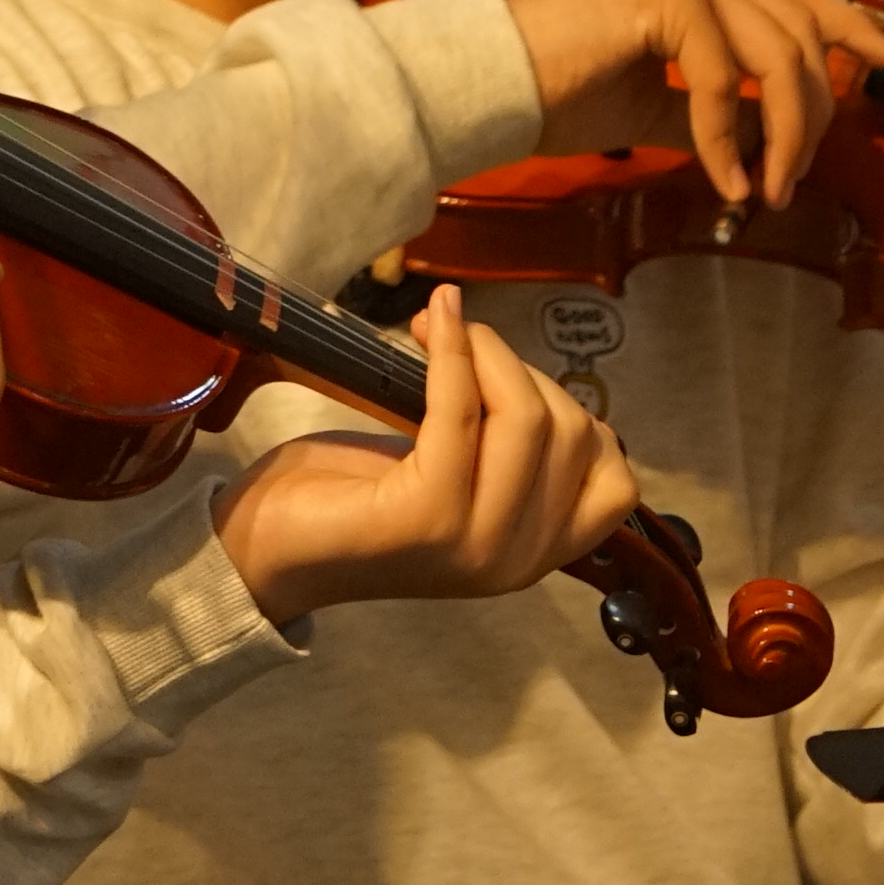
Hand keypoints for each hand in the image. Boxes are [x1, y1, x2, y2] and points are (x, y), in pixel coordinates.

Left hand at [211, 286, 644, 618]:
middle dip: (517, 367)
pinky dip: (452, 354)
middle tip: (459, 342)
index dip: (576, 414)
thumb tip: (517, 360)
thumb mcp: (460, 476)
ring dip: (485, 353)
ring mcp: (476, 544)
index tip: (512, 382)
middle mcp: (519, 561)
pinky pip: (459, 411)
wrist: (267, 548)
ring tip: (438, 333)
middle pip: (571, 431)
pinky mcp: (426, 517)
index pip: (615, 482)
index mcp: (537, 554)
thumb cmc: (357, 500)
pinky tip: (432, 323)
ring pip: (526, 417)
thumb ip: (507, 446)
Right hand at [510, 0, 883, 211]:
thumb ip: (711, 113)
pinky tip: (726, 181)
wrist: (487, 90)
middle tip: (792, 178)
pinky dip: (726, 141)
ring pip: (776, 56)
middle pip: (799, 36)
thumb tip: (759, 145)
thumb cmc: (555, 95)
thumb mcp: (653, 107)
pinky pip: (720, 80)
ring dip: (781, 135)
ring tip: (767, 188)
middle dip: (811, 117)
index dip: (852, 26)